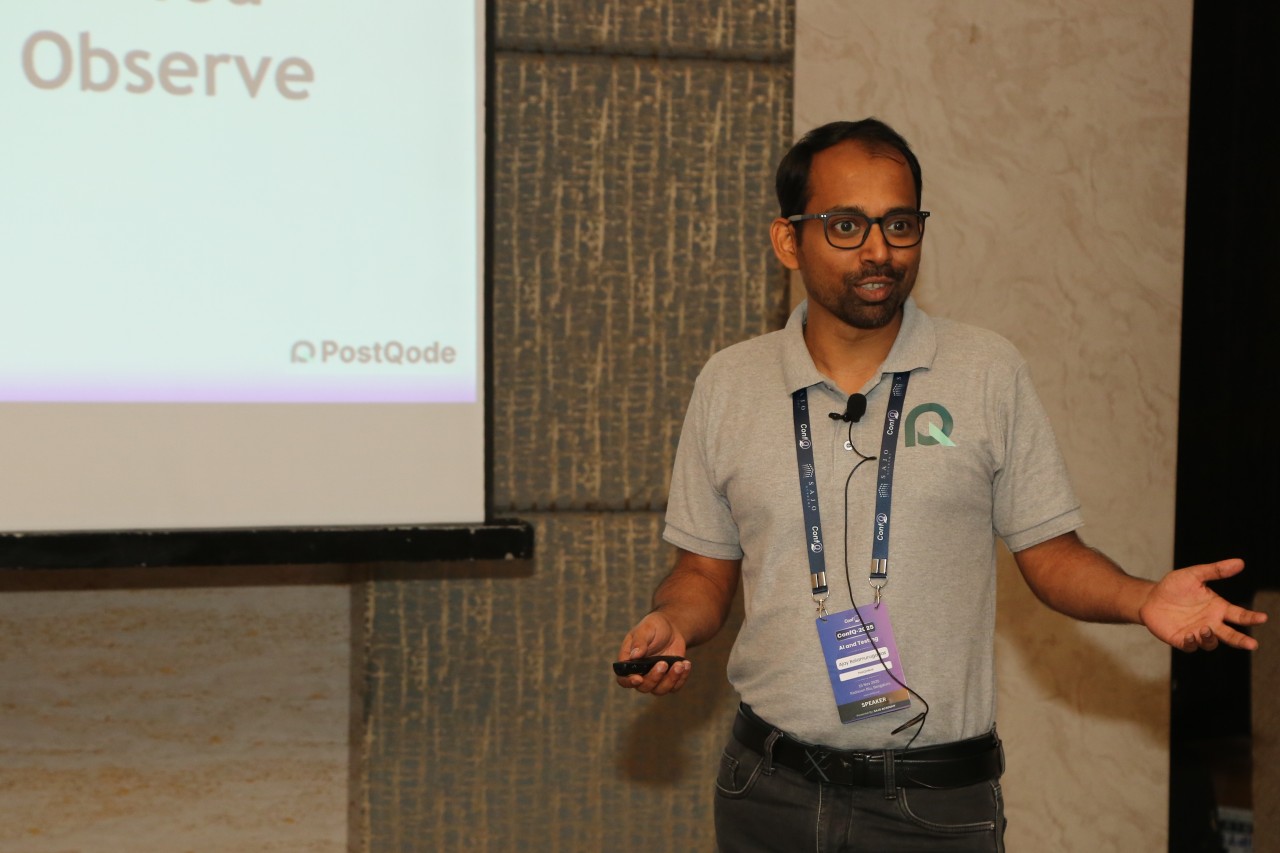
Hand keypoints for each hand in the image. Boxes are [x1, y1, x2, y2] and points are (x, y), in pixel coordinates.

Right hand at [615, 610, 691, 694]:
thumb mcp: (646, 629)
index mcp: (629, 662)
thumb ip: (639, 641)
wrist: (671, 629)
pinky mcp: (669, 679)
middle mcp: (640, 673)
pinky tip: (686, 664)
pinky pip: (675, 687)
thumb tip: (634, 655)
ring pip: (660, 690)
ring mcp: (655, 678)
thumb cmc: (654, 627)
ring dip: (671, 679)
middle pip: (643, 687)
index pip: (623, 679)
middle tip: (664, 663)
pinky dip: (682, 678)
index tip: (639, 679)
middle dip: (654, 677)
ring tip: (680, 664)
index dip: (629, 682)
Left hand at [1139, 559, 1267, 650]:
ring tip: (1205, 629)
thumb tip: (1240, 562)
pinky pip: (1191, 646)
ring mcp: (1197, 632)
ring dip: (1210, 638)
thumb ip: (1216, 570)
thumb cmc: (1174, 586)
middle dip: (1241, 640)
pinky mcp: (1181, 639)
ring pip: (1211, 642)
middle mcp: (1211, 622)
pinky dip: (1192, 643)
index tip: (1263, 618)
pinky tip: (1191, 635)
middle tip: (1253, 644)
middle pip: (1231, 635)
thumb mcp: (1194, 574)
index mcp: (1218, 608)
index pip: (1239, 615)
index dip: (1252, 617)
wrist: (1150, 597)